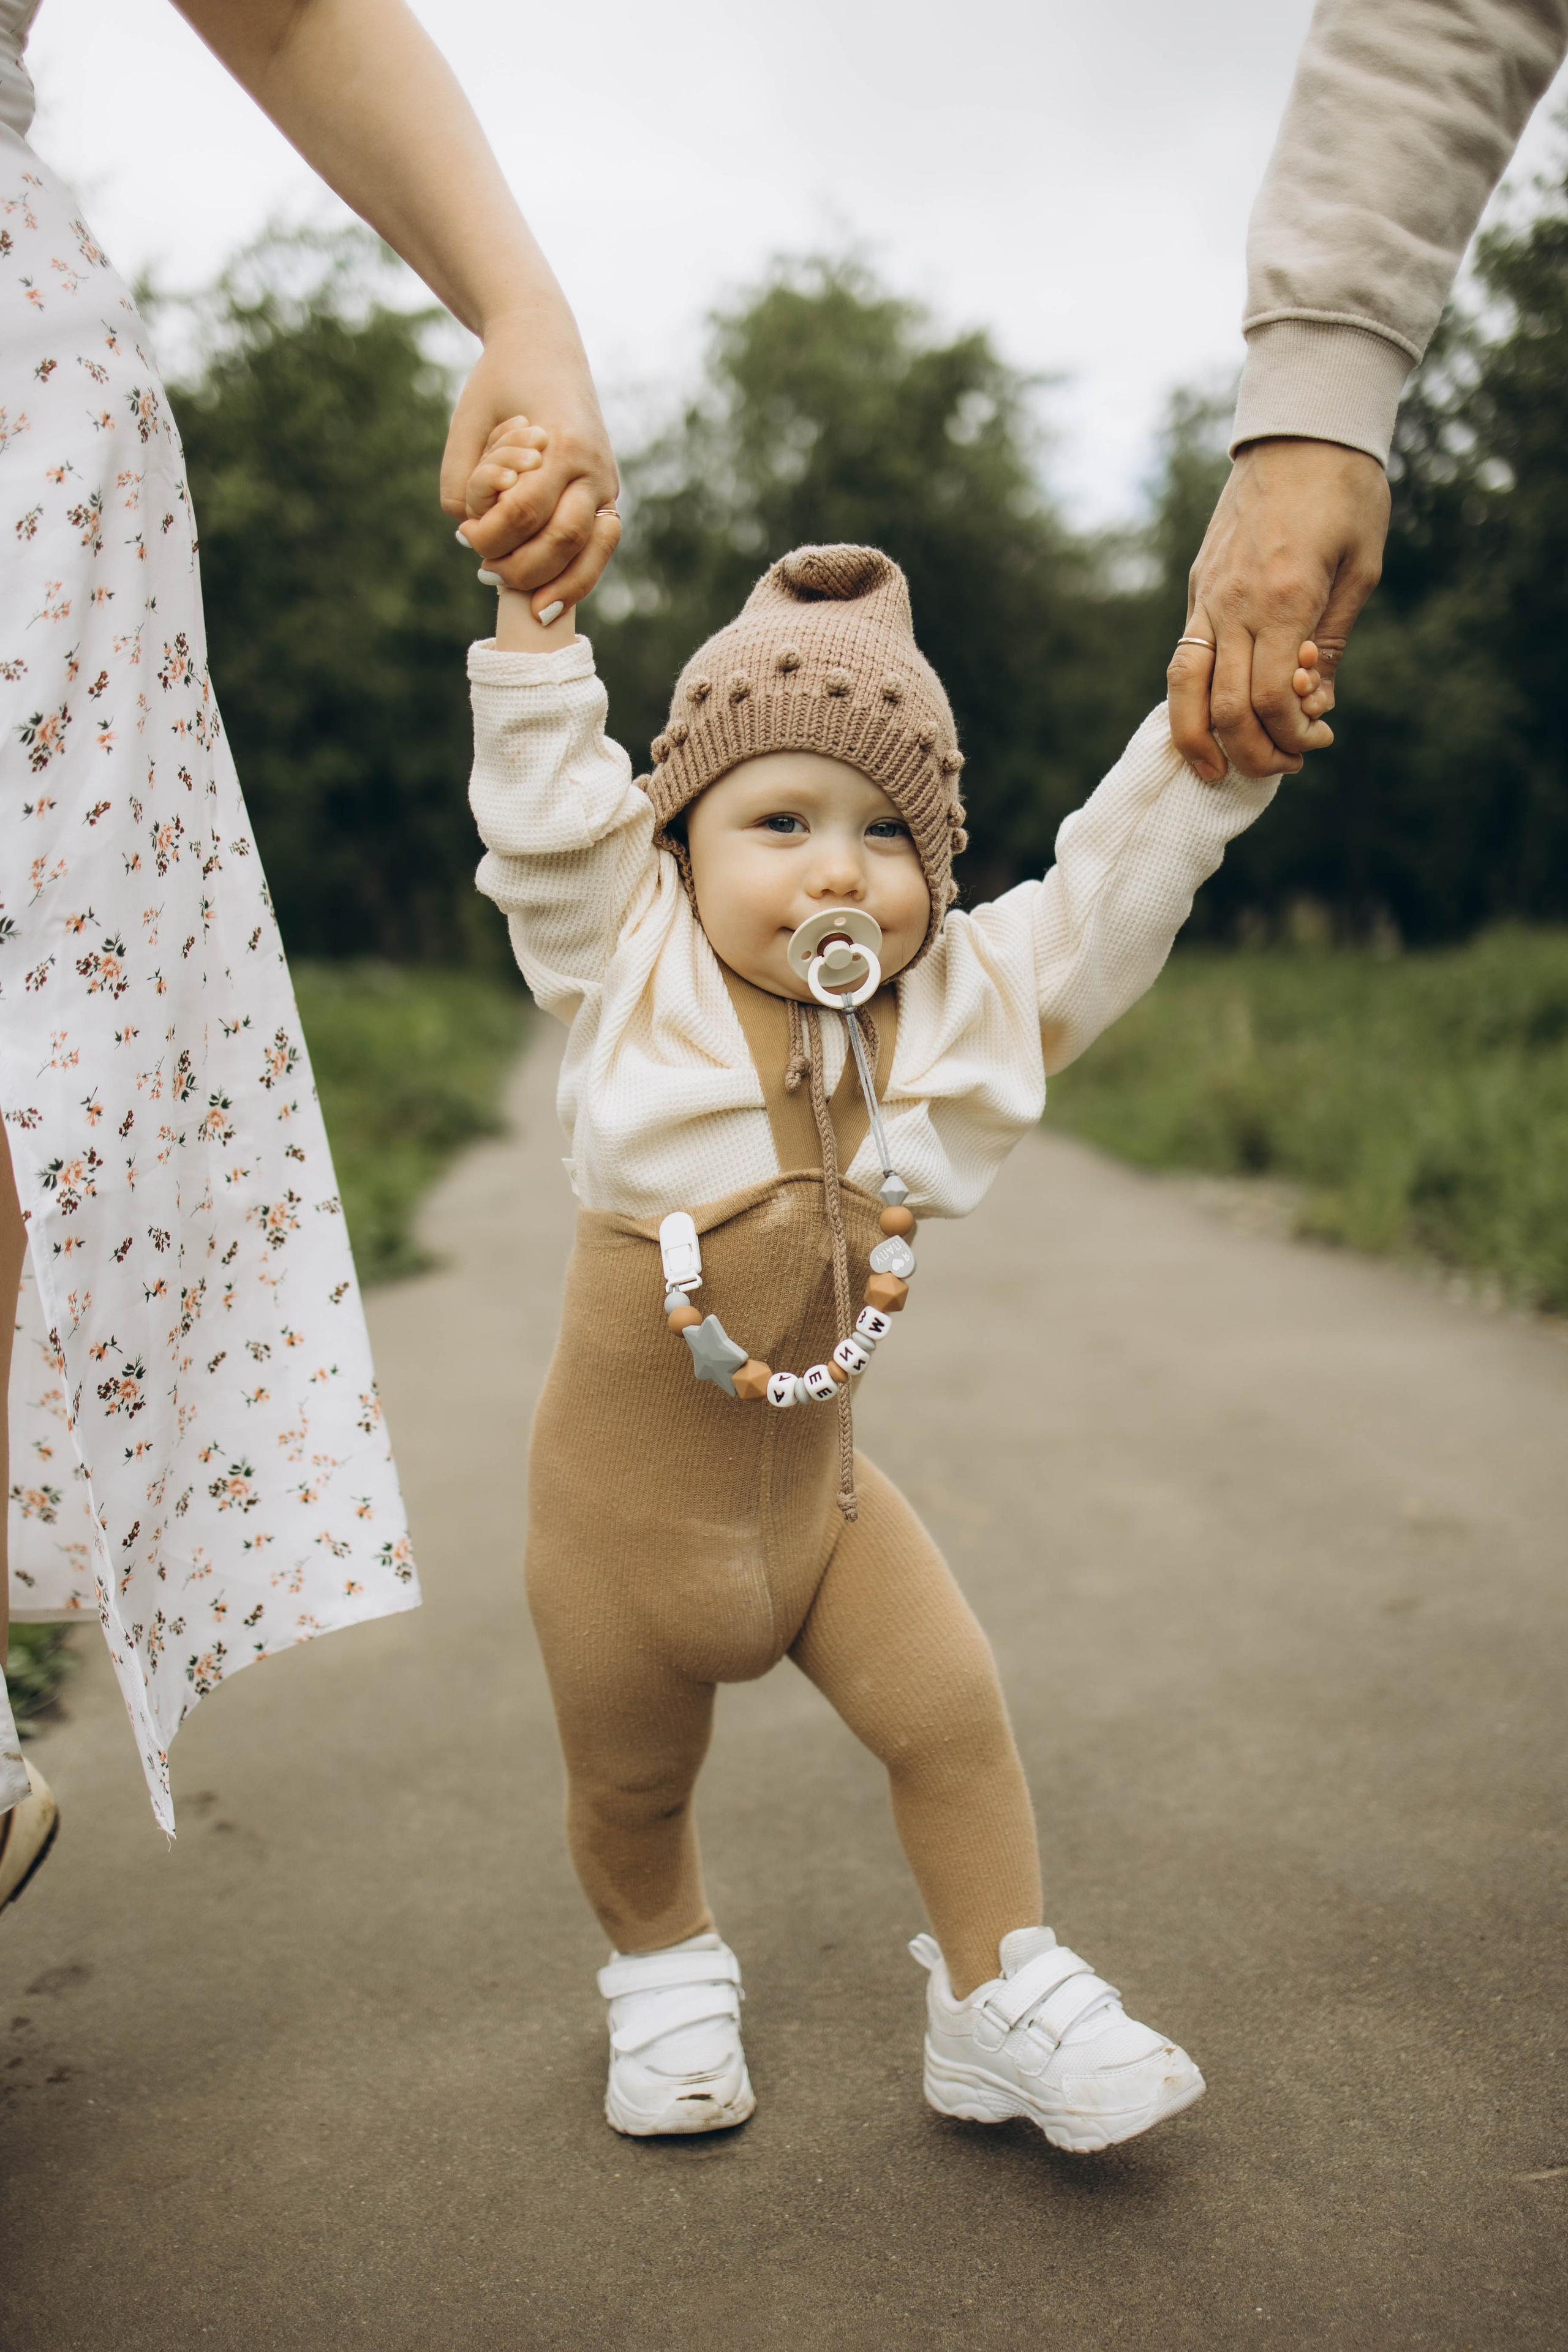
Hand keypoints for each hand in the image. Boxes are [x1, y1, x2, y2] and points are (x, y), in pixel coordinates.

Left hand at [441, 316, 620, 616]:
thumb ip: (461, 481)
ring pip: (590, 553)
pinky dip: (576, 578)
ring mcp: (606, 483)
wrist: (545, 348)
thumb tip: (472, 534)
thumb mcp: (468, 422)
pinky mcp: (607, 496)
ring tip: (521, 600)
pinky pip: (598, 549)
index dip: (491, 533)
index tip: (467, 535)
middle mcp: (592, 466)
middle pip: (561, 540)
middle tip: (486, 572)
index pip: (524, 510)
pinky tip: (550, 601)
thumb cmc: (499, 384)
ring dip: (553, 584)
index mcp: (562, 442)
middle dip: (520, 567)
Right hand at [1167, 438, 1390, 780]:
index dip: (1290, 736)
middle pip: (1221, 708)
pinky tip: (1213, 716)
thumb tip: (1314, 705)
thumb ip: (1332, 642)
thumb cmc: (1346, 493)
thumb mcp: (1362, 569)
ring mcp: (1207, 596)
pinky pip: (1185, 656)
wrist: (1299, 429)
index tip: (1317, 740)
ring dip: (1197, 740)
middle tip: (1280, 766)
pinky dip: (1193, 699)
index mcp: (1283, 600)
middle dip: (1250, 752)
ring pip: (1182, 688)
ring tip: (1215, 769)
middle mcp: (1233, 604)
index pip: (1269, 699)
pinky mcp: (1198, 586)